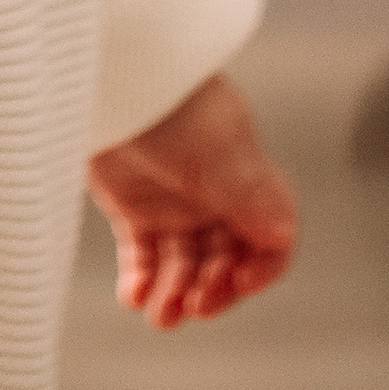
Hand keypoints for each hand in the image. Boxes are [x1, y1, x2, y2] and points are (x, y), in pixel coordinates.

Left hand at [86, 72, 297, 329]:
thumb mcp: (215, 150)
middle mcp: (214, 194)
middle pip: (228, 260)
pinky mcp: (133, 205)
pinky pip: (144, 256)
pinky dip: (142, 280)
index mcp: (246, 178)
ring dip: (177, 295)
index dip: (264, 267)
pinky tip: (135, 296)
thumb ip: (249, 195)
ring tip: (160, 315)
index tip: (242, 283)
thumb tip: (283, 236)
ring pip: (185, 266)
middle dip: (215, 289)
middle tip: (196, 306)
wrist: (105, 74)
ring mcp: (174, 201)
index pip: (271, 237)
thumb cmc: (165, 100)